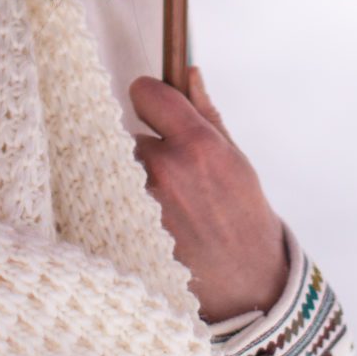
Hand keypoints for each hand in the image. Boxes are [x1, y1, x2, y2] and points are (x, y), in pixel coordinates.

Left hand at [127, 66, 288, 323]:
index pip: (145, 92)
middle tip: (170, 170)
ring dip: (133, 177)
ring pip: (118, 167)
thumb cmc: (244, 218)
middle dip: (146, 145)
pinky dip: (125, 203)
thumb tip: (189, 73)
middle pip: (127, 131)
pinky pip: (113, 198)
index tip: (156, 107)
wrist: (243, 282)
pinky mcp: (125, 226)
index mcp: (196, 144)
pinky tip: (152, 219)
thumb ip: (206, 113)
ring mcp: (142, 200)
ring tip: (164, 200)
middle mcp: (165, 168)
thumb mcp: (236, 158)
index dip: (150, 97)